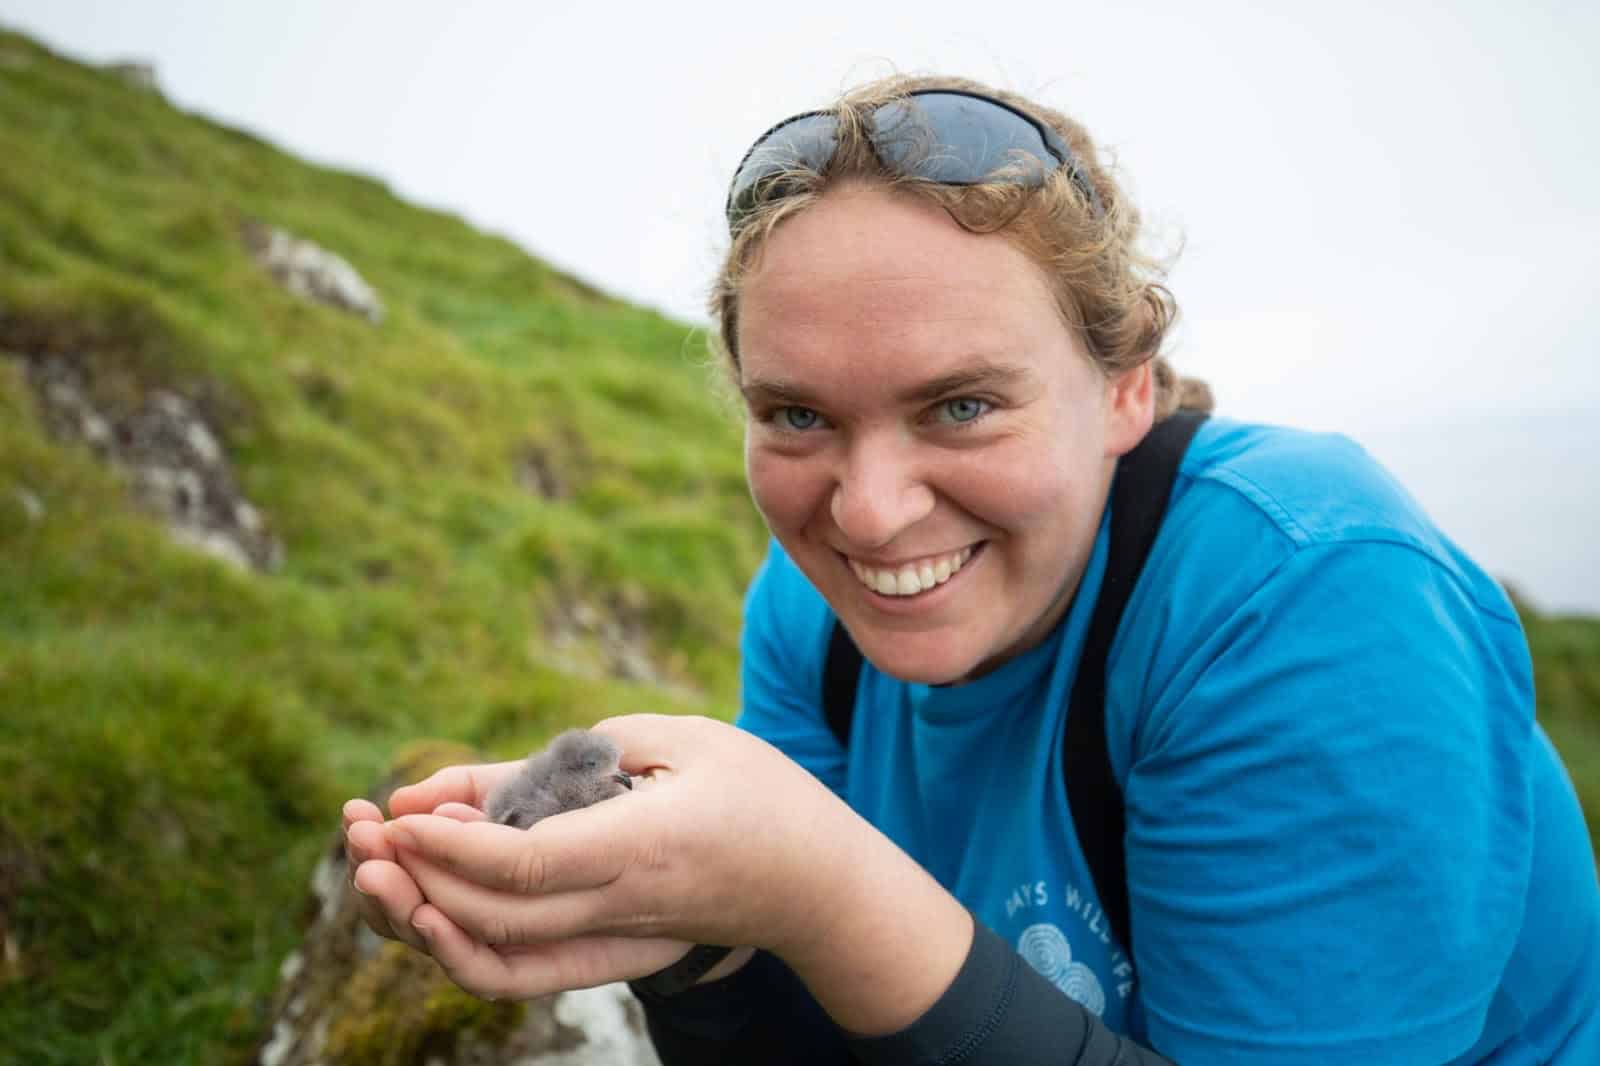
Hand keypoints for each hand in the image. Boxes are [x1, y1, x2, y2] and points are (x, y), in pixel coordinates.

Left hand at [375, 715, 866, 999]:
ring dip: (421, 920)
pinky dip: (459, 950)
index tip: (399, 810)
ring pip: (497, 960)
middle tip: (360, 829)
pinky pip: (521, 974)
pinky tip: (423, 908)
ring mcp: (615, 942)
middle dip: (413, 878)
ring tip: (373, 869)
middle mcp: (624, 908)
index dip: (452, 844)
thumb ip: (575, 756)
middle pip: (496, 918)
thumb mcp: (680, 738)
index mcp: (647, 845)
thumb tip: (472, 785)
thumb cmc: (758, 791)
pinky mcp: (609, 958)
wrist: (817, 881)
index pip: (530, 864)